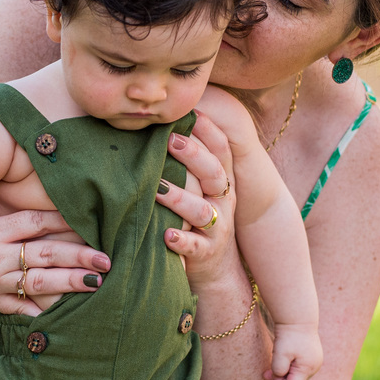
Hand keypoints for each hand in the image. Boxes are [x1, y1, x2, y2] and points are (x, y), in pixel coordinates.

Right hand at [0, 208, 110, 316]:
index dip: (63, 220)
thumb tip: (16, 182)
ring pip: (39, 283)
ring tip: (96, 282)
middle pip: (44, 254)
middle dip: (78, 256)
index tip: (88, 218)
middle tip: (106, 259)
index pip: (33, 222)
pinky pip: (20, 309)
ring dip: (70, 283)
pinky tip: (66, 313)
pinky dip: (42, 312)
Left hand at [156, 114, 238, 289]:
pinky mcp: (206, 252)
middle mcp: (223, 200)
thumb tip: (159, 123)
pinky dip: (182, 240)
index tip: (191, 112)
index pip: (220, 149)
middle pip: (213, 172)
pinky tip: (168, 235)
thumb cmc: (195, 216)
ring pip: (202, 210)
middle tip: (170, 140)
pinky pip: (196, 246)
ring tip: (157, 188)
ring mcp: (217, 227)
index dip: (208, 130)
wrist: (215, 267)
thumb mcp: (199, 187)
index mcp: (221, 180)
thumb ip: (187, 162)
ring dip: (179, 197)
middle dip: (193, 155)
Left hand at [264, 323, 322, 379]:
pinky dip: (289, 365)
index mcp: (309, 368)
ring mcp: (315, 362)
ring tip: (278, 358)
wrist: (298, 318)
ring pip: (296, 375)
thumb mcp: (280, 354)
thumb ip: (279, 370)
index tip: (268, 373)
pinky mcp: (312, 356)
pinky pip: (299, 368)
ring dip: (285, 371)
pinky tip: (284, 356)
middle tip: (267, 370)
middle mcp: (315, 367)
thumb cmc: (288, 335)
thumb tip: (280, 377)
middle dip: (281, 378)